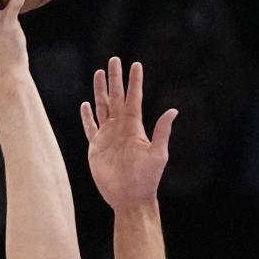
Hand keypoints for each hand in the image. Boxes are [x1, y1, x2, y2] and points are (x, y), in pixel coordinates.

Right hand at [81, 58, 176, 209]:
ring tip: (98, 73)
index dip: (134, 82)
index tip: (135, 64)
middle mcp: (121, 129)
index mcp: (135, 128)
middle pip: (116, 98)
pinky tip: (86, 105)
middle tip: (114, 60)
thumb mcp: (157, 155)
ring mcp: (108, 137)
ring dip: (100, 92)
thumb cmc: (146, 179)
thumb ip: (162, 132)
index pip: (134, 99)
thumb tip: (173, 110)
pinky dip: (87, 117)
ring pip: (103, 108)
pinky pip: (90, 128)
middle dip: (115, 79)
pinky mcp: (96, 148)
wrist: (130, 199)